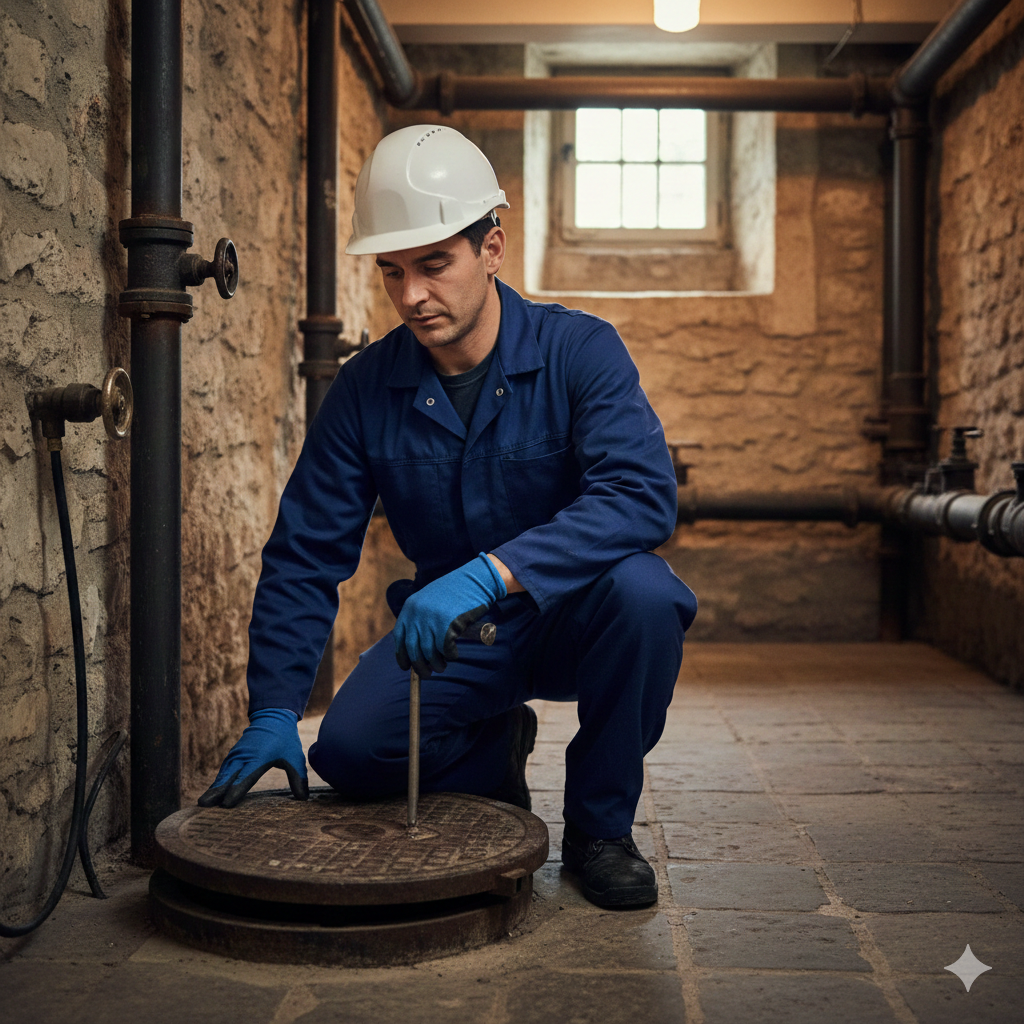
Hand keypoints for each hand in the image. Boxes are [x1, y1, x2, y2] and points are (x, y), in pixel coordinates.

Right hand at [198, 708, 308, 807]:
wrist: (273, 716)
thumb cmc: (285, 739)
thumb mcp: (295, 757)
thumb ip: (298, 778)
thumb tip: (303, 799)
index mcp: (259, 757)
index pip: (246, 776)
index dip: (236, 790)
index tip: (226, 804)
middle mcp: (245, 755)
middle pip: (229, 775)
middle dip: (217, 790)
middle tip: (203, 805)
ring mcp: (238, 753)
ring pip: (224, 772)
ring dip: (214, 786)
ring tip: (204, 802)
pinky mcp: (234, 753)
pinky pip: (224, 768)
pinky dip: (217, 779)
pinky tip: (211, 791)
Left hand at [394, 553, 505, 675]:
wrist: (475, 580)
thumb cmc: (455, 592)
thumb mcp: (429, 601)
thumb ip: (420, 620)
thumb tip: (416, 651)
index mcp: (410, 607)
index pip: (399, 637)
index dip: (401, 655)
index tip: (406, 666)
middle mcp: (417, 614)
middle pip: (413, 649)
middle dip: (419, 666)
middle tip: (427, 674)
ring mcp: (432, 620)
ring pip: (429, 653)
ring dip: (436, 664)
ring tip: (442, 667)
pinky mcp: (448, 626)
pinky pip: (446, 651)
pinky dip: (450, 656)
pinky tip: (453, 655)